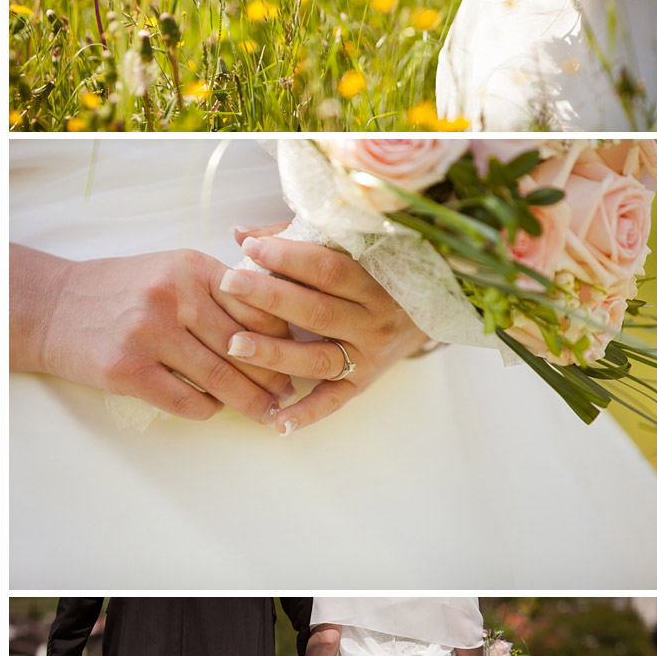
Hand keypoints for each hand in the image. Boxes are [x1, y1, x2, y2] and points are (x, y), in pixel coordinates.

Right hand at [11, 244, 294, 423]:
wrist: (53, 307)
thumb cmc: (120, 290)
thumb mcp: (170, 270)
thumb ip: (216, 288)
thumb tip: (275, 323)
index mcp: (190, 267)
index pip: (255, 304)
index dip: (283, 334)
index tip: (298, 354)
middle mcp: (172, 296)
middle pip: (243, 346)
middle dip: (275, 375)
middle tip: (290, 393)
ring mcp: (148, 334)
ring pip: (220, 378)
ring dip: (250, 401)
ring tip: (268, 411)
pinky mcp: (128, 370)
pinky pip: (186, 400)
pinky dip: (207, 409)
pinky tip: (214, 409)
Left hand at [221, 230, 428, 433]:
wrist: (427, 312)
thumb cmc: (378, 274)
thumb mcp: (350, 252)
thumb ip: (297, 240)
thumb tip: (241, 233)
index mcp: (374, 282)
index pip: (328, 269)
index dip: (288, 257)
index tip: (250, 248)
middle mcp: (374, 321)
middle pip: (317, 311)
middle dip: (270, 298)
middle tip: (229, 285)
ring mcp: (368, 356)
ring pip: (318, 358)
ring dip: (275, 353)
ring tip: (234, 345)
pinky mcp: (362, 384)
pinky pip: (333, 402)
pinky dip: (306, 414)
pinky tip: (277, 422)